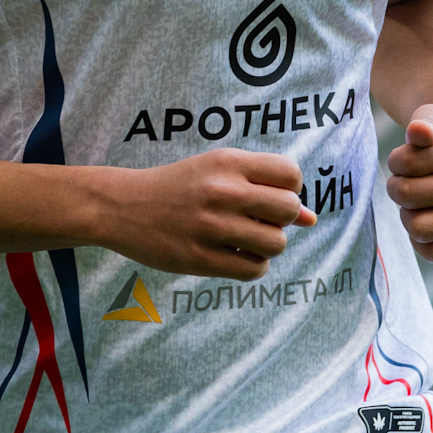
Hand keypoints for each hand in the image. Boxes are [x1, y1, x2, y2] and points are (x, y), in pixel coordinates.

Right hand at [99, 150, 315, 280]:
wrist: (122, 206)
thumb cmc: (178, 187)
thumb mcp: (217, 173)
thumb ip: (264, 188)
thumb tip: (311, 218)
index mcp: (227, 162)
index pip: (290, 175)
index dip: (289, 190)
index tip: (270, 198)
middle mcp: (221, 191)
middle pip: (288, 209)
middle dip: (281, 220)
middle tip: (257, 221)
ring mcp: (210, 226)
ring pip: (275, 244)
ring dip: (268, 246)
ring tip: (245, 240)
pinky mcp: (199, 258)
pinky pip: (253, 269)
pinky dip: (253, 266)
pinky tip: (235, 255)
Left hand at [387, 107, 432, 262]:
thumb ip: (424, 121)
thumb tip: (418, 131)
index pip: (405, 164)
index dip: (396, 160)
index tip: (406, 157)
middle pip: (407, 196)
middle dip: (397, 186)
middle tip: (407, 181)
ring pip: (417, 228)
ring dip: (406, 214)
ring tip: (416, 200)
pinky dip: (420, 239)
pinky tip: (427, 217)